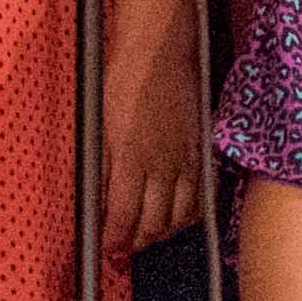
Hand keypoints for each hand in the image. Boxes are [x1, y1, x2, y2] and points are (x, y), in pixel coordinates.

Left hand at [104, 40, 207, 259]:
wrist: (160, 50)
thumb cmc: (125, 80)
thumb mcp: (100, 126)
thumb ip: (101, 169)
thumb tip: (99, 203)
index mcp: (131, 160)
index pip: (123, 218)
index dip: (115, 241)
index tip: (107, 250)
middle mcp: (163, 166)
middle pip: (154, 224)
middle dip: (137, 242)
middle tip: (124, 246)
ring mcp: (187, 160)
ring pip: (181, 216)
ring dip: (163, 232)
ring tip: (148, 234)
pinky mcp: (202, 150)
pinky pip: (201, 195)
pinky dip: (189, 214)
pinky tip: (178, 215)